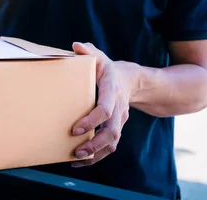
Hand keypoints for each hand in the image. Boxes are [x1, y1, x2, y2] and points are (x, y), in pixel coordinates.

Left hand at [70, 42, 136, 167]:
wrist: (131, 80)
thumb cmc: (107, 68)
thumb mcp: (99, 57)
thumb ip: (88, 51)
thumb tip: (76, 46)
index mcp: (111, 89)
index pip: (105, 108)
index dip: (92, 120)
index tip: (75, 129)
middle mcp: (118, 107)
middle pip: (112, 130)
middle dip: (94, 143)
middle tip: (76, 150)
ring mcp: (119, 119)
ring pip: (113, 141)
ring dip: (96, 153)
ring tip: (77, 158)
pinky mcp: (117, 126)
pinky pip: (110, 145)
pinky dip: (97, 155)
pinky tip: (82, 160)